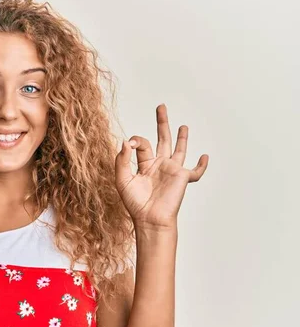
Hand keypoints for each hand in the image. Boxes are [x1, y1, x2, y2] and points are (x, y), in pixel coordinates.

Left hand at [115, 104, 208, 229]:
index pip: (141, 144)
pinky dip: (202, 165)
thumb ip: (122, 160)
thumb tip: (125, 142)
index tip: (130, 144)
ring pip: (178, 150)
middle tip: (161, 107)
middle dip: (162, 123)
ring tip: (183, 126)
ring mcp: (172, 171)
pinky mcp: (182, 178)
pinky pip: (196, 172)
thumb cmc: (135, 203)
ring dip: (181, 138)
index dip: (135, 140)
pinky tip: (204, 157)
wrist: (149, 219)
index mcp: (144, 164)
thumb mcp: (122, 179)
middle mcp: (159, 165)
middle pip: (161, 139)